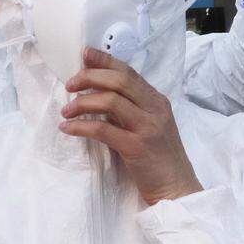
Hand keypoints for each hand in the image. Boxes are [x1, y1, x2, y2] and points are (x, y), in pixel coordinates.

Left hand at [59, 48, 202, 205]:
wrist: (176, 188)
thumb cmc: (159, 159)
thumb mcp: (149, 126)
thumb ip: (130, 109)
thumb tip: (98, 95)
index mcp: (157, 101)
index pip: (129, 72)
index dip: (105, 60)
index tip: (85, 55)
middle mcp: (154, 109)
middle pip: (119, 80)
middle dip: (90, 77)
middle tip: (70, 85)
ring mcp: (147, 127)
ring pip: (110, 101)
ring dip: (82, 103)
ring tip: (67, 111)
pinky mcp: (137, 147)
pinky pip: (103, 130)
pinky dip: (81, 127)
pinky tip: (68, 128)